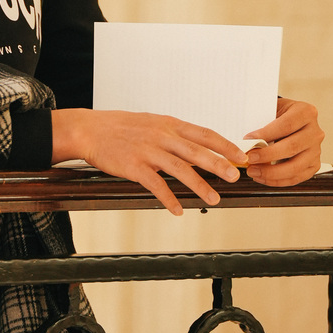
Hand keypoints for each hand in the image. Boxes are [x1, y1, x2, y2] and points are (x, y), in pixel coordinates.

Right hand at [50, 108, 248, 216]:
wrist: (90, 130)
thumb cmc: (120, 127)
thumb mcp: (151, 123)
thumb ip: (174, 134)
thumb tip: (197, 145)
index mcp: (169, 124)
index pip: (204, 134)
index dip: (225, 146)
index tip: (241, 156)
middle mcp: (162, 136)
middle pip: (197, 152)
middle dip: (220, 165)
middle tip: (236, 177)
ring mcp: (148, 151)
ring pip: (180, 170)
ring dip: (200, 186)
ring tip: (214, 199)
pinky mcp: (134, 166)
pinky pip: (156, 185)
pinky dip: (168, 199)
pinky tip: (177, 210)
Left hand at [242, 96, 322, 185]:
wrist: (291, 120)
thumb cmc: (279, 114)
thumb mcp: (271, 109)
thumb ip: (261, 122)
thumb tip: (246, 141)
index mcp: (306, 113)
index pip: (286, 125)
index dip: (266, 134)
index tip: (248, 139)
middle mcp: (315, 132)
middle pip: (292, 147)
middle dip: (267, 155)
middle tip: (249, 159)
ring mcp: (316, 150)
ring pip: (295, 166)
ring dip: (271, 172)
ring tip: (253, 171)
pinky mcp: (314, 165)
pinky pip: (296, 177)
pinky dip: (277, 181)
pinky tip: (263, 177)